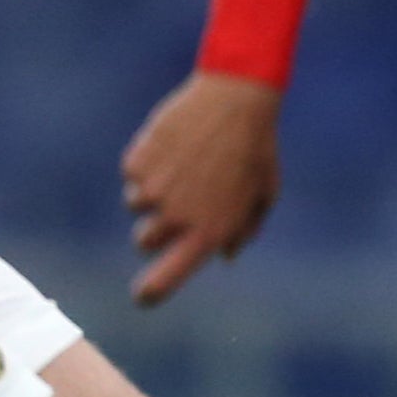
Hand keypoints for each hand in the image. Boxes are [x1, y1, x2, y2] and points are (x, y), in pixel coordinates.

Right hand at [123, 71, 285, 304]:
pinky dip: (148, 164)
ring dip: (153, 193)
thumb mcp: (264, 193)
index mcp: (210, 232)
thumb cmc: (257, 149)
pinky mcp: (137, 164)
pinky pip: (133, 175)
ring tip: (185, 163)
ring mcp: (152, 191)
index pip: (166, 278)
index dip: (150, 292)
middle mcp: (177, 218)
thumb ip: (244, 229)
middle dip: (156, 229)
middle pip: (144, 242)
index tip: (143, 297)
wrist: (235, 100)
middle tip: (179, 200)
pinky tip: (175, 144)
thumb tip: (224, 255)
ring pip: (137, 206)